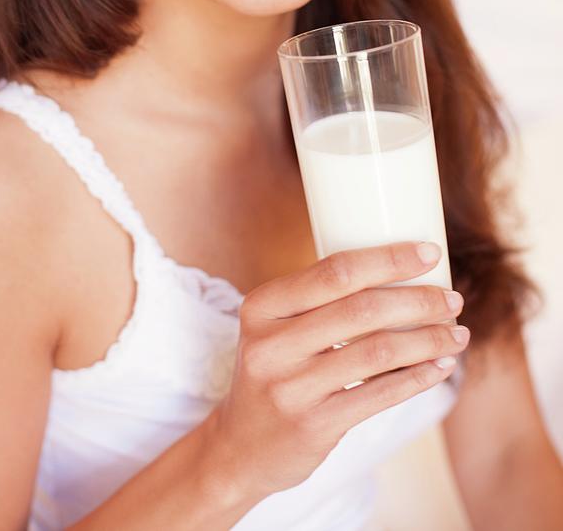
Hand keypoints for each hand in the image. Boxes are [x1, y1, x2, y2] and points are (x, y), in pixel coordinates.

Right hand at [207, 242, 468, 499]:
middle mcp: (271, 344)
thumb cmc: (275, 370)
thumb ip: (321, 300)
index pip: (334, 271)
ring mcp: (290, 388)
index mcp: (262, 306)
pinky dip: (418, 378)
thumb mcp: (277, 327)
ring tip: (457, 334)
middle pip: (361, 310)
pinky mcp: (313, 426)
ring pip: (377, 353)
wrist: (241, 446)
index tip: (430, 252)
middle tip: (452, 299)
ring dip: (427, 340)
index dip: (388, 259)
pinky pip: (379, 396)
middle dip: (418, 301)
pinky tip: (441, 367)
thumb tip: (402, 271)